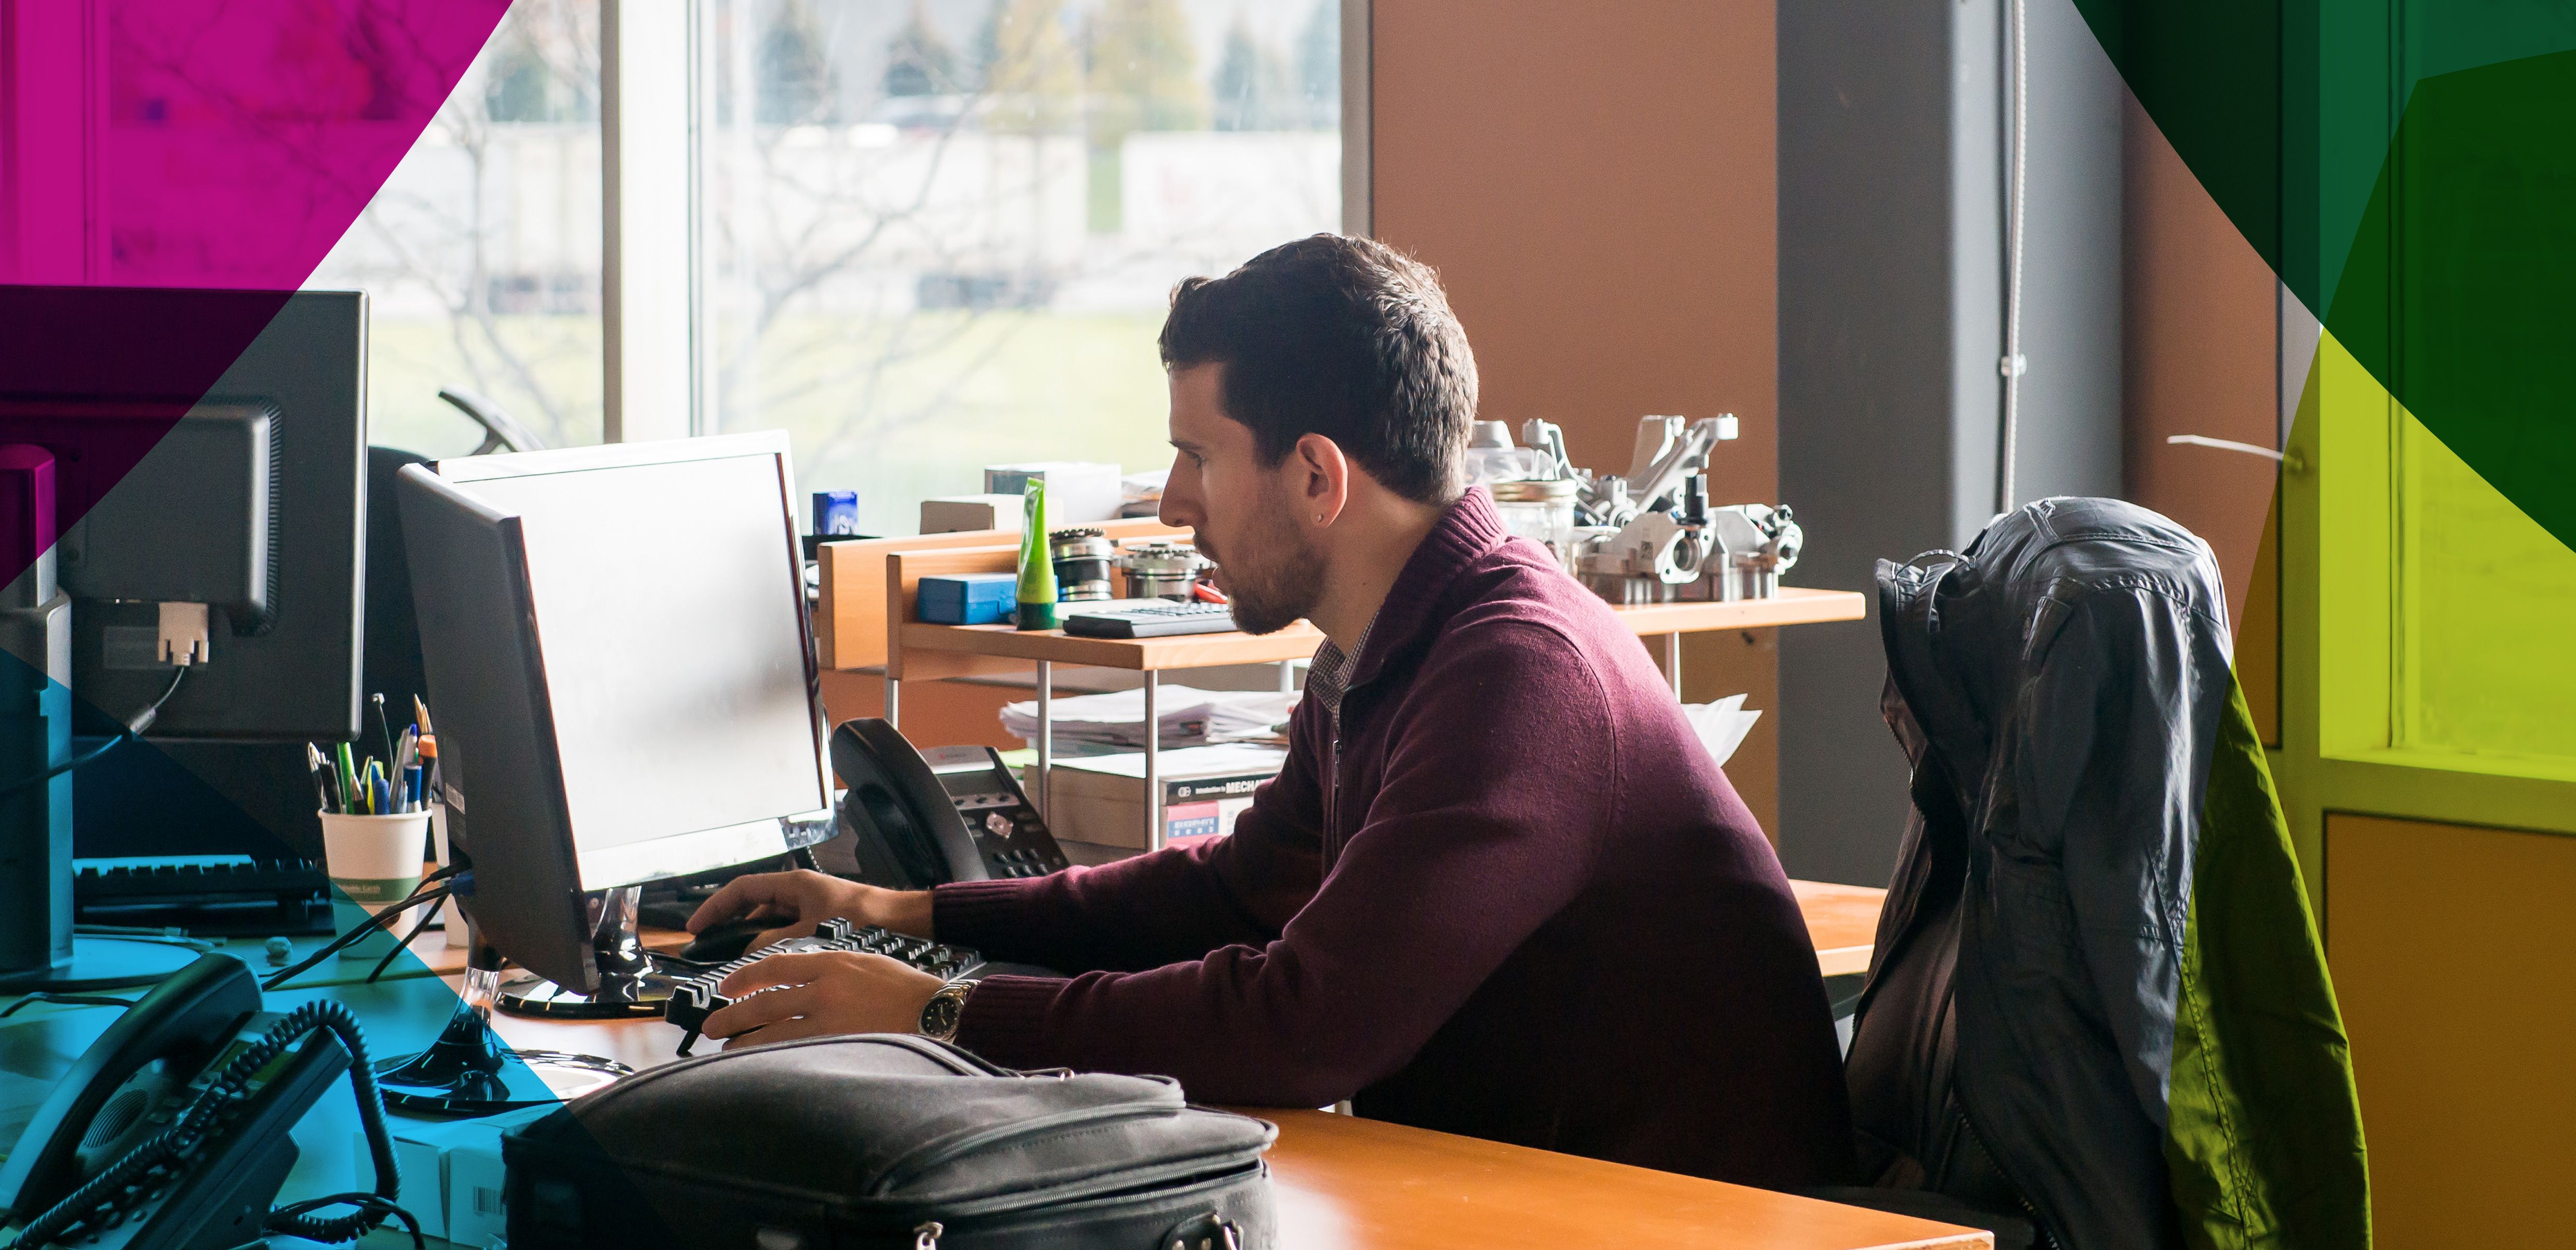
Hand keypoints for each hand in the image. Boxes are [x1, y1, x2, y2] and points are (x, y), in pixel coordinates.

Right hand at [684, 869, 932, 949]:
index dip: (715, 907)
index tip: (696, 927)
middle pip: (751, 907)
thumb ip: (777, 941)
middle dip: (728, 927)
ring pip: (767, 924)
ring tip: (733, 967)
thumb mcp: (814, 930)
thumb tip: (747, 954)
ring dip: (750, 942)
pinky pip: (784, 935)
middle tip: (709, 951)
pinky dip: (771, 950)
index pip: (742, 889)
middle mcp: (798, 893)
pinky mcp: (818, 924)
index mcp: (795, 884)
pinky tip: (765, 971)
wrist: (904, 922)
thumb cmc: (866, 917)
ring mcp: (808, 909)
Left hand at [703, 950, 945, 1049]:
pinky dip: (771, 1056)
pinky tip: (758, 1064)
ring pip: (773, 1030)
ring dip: (744, 1040)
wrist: (937, 1011)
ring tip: (726, 1049)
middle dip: (733, 1014)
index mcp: (833, 961)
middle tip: (711, 1025)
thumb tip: (796, 981)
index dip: (745, 977)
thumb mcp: (867, 961)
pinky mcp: (838, 1044)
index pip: (776, 965)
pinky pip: (794, 1051)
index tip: (728, 987)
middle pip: (766, 1000)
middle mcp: (826, 987)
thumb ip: (832, 968)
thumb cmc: (908, 989)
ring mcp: (830, 1019)